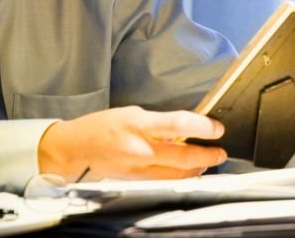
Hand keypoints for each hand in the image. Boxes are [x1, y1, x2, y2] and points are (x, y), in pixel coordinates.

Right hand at [37, 106, 226, 180]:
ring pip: (177, 173)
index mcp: (138, 124)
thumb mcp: (131, 114)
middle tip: (220, 152)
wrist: (74, 149)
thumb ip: (157, 123)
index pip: (178, 124)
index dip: (202, 127)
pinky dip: (180, 177)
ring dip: (197, 169)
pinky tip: (188, 173)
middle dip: (207, 155)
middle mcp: (139, 148)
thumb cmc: (101, 126)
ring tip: (209, 162)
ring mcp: (138, 168)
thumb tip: (183, 129)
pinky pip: (164, 181)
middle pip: (183, 156)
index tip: (217, 128)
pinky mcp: (135, 181)